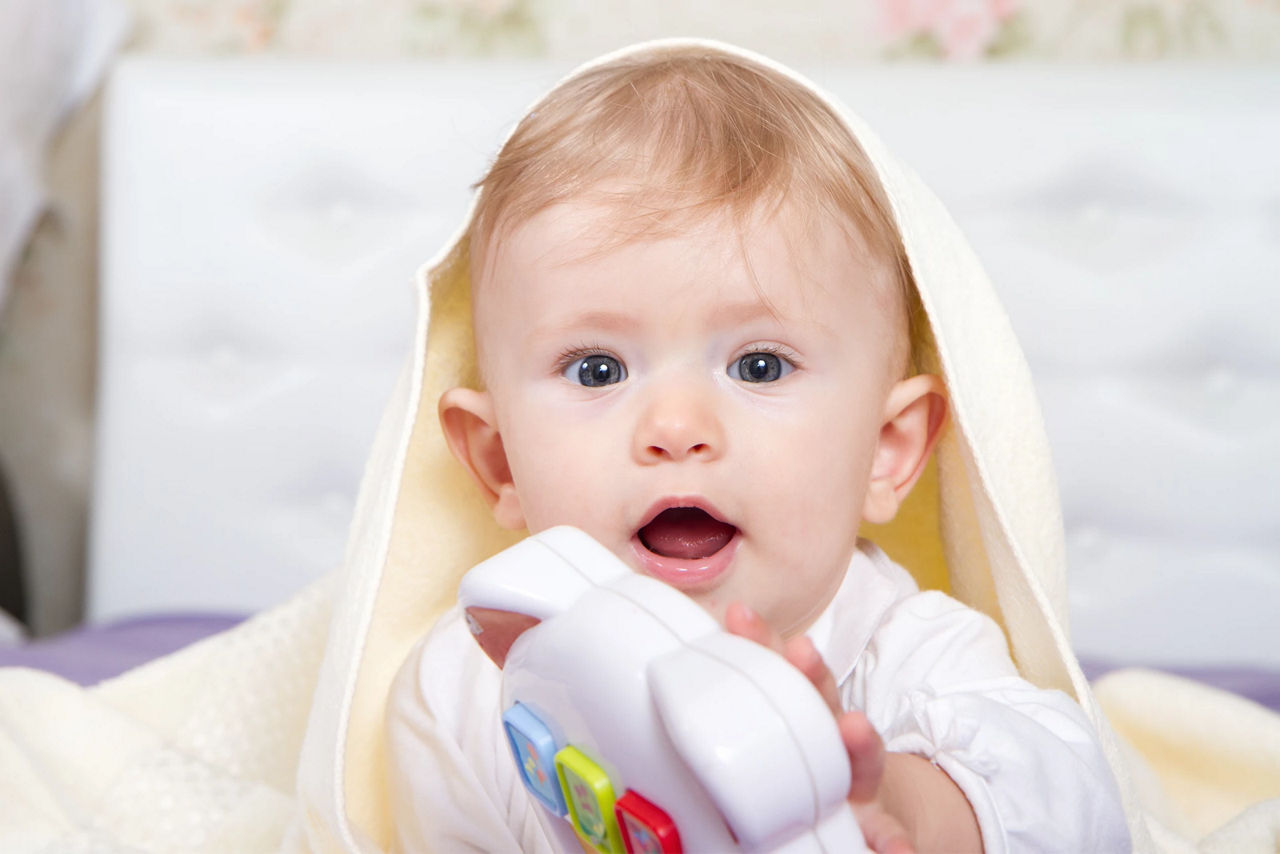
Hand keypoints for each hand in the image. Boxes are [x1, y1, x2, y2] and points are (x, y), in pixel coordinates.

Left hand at [724, 602, 915, 853]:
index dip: (761, 641)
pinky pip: (888, 834)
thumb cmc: (813, 759)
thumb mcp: (785, 720)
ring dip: (859, 742)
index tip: (739, 617)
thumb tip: (717, 633)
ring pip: (862, 757)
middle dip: (811, 673)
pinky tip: (897, 850)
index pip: (779, 669)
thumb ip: (753, 691)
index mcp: (803, 712)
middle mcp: (832, 740)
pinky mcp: (877, 826)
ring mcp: (857, 781)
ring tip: (856, 728)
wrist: (865, 808)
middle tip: (800, 650)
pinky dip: (896, 841)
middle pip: (822, 700)